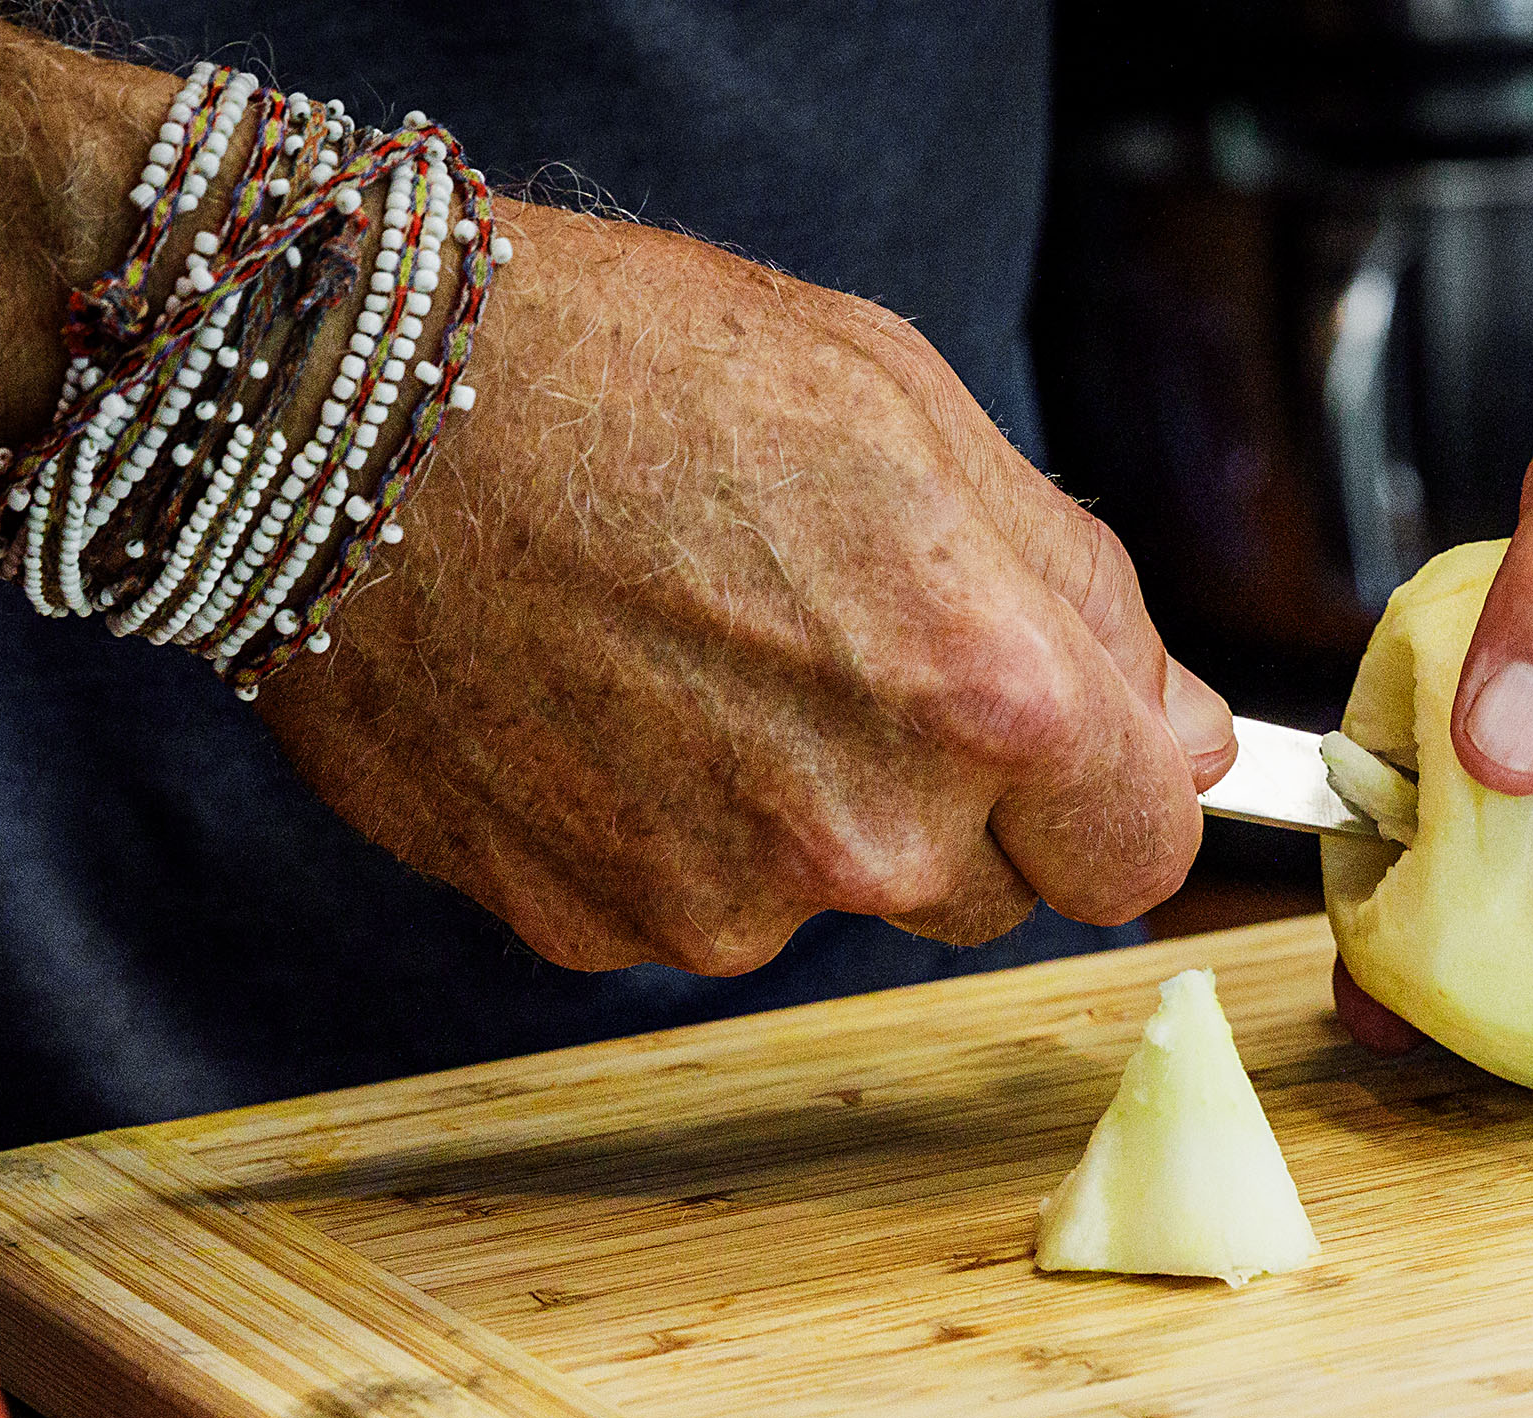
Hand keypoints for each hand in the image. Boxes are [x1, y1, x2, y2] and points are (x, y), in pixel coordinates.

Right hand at [262, 207, 1234, 975]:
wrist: (340, 408)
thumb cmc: (631, 371)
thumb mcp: (910, 413)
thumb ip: (1082, 601)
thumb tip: (1191, 744)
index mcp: (989, 694)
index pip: (1141, 854)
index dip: (1106, 797)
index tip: (1062, 751)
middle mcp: (869, 833)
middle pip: (985, 893)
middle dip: (943, 799)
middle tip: (819, 644)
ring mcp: (723, 902)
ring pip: (825, 902)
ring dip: (789, 811)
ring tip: (680, 648)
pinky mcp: (591, 932)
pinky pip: (683, 908)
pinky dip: (657, 827)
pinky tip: (591, 697)